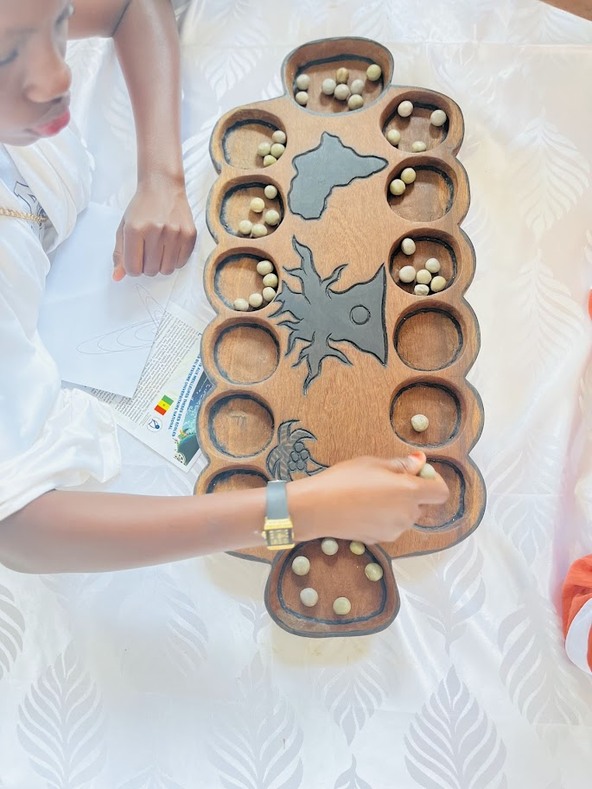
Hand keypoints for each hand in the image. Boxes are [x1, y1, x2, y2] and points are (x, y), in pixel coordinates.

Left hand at [112, 173, 196, 279]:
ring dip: (161, 265)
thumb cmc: (141, 208)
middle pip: (150, 271)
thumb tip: (117, 277)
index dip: (132, 268)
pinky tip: (170, 247)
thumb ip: (120, 253)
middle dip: (147, 267)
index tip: (135, 260)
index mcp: (135, 229)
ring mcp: (175, 233)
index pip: (133, 268)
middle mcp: (156, 231)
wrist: (163, 187)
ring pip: (166, 270)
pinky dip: (174, 260)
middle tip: (147, 253)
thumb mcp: (124, 227)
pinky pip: (181, 262)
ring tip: (159, 251)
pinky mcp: (189, 234)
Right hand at [287, 452, 448, 543]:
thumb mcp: (373, 463)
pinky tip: (363, 510)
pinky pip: (390, 526)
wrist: (317, 508)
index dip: (433, 481)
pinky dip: (384, 518)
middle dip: (410, 494)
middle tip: (386, 482)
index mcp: (410, 492)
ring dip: (396, 507)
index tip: (417, 473)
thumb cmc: (344, 480)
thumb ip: (401, 465)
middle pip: (422, 505)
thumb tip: (420, 462)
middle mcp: (407, 515)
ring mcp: (394, 530)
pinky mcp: (380, 540)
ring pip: (405, 516)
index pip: (441, 492)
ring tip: (370, 496)